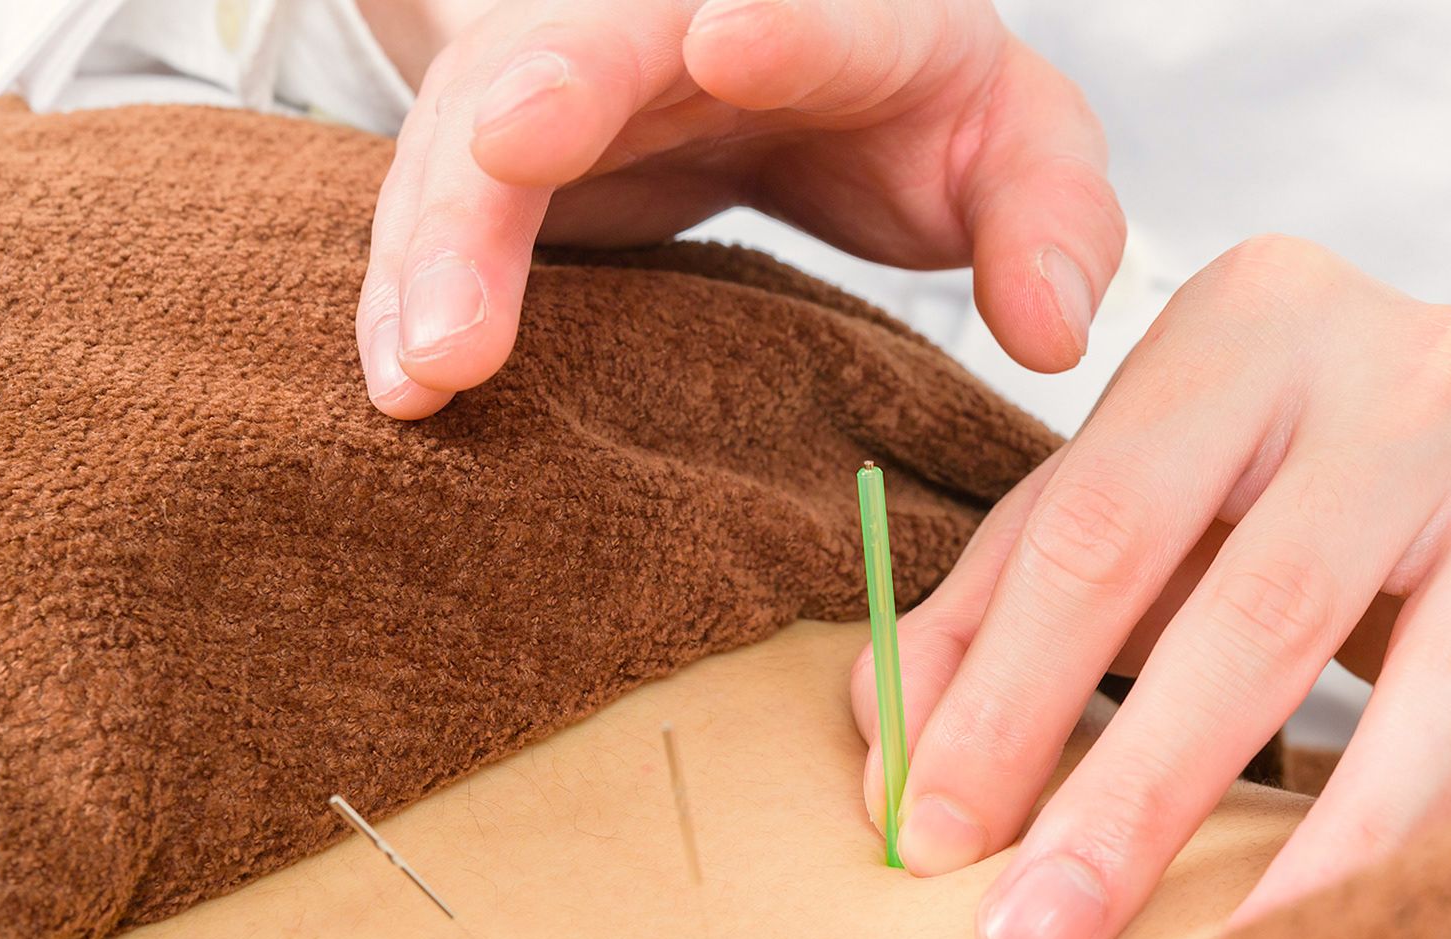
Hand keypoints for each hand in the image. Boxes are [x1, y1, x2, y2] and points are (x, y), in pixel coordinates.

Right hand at [356, 0, 1124, 418]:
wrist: (795, 71)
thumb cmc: (916, 117)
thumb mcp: (1016, 153)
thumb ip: (1054, 225)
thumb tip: (1052, 334)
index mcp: (840, 11)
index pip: (814, 8)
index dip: (777, 22)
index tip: (729, 42)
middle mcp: (677, 19)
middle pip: (593, 40)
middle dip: (547, 91)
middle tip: (506, 150)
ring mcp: (574, 75)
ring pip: (479, 133)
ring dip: (443, 243)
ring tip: (426, 364)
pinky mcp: (506, 152)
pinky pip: (440, 211)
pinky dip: (409, 296)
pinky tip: (396, 388)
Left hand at [852, 234, 1450, 938]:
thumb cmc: (1270, 465)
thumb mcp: (1123, 481)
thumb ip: (990, 600)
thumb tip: (890, 758)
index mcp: (1252, 323)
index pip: (1103, 527)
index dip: (1010, 695)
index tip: (936, 838)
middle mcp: (1413, 382)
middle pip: (1257, 621)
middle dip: (1132, 807)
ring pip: (1433, 712)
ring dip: (1315, 870)